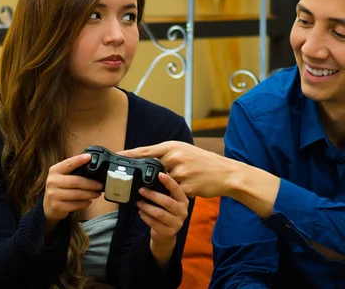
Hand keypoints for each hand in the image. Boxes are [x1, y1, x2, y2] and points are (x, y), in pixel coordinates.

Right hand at [43, 154, 102, 230]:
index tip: (89, 157)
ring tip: (97, 193)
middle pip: (76, 181)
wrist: (48, 205)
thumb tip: (91, 164)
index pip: (68, 164)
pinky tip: (89, 201)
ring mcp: (53, 194)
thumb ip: (74, 170)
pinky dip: (85, 203)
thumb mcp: (62, 175)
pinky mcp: (57, 206)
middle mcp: (53, 181)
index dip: (79, 160)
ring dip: (90, 194)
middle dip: (91, 184)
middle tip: (100, 185)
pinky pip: (75, 205)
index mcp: (55, 170)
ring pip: (77, 194)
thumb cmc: (60, 187)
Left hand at [118, 141, 236, 197]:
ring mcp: (181, 173)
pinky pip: (171, 194)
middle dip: (142, 176)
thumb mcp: (185, 152)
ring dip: (156, 189)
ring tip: (149, 193)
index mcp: (174, 147)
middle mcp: (176, 158)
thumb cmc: (204, 162)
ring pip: (160, 184)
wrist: (226, 173)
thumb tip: (150, 158)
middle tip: (129, 179)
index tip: (118, 156)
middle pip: (150, 169)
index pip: (147, 150)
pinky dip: (169, 196)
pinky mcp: (186, 187)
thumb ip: (168, 155)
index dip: (131, 154)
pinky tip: (169, 198)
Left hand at [135, 172, 189, 268]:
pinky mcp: (169, 232)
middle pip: (167, 202)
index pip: (177, 189)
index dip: (168, 182)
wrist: (167, 235)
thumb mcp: (170, 201)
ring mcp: (177, 223)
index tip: (159, 174)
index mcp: (184, 201)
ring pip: (160, 213)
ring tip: (138, 202)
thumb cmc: (167, 214)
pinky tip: (141, 212)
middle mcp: (183, 212)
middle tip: (141, 190)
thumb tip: (159, 174)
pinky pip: (154, 223)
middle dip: (152, 195)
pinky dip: (145, 217)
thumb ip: (166, 191)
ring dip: (147, 207)